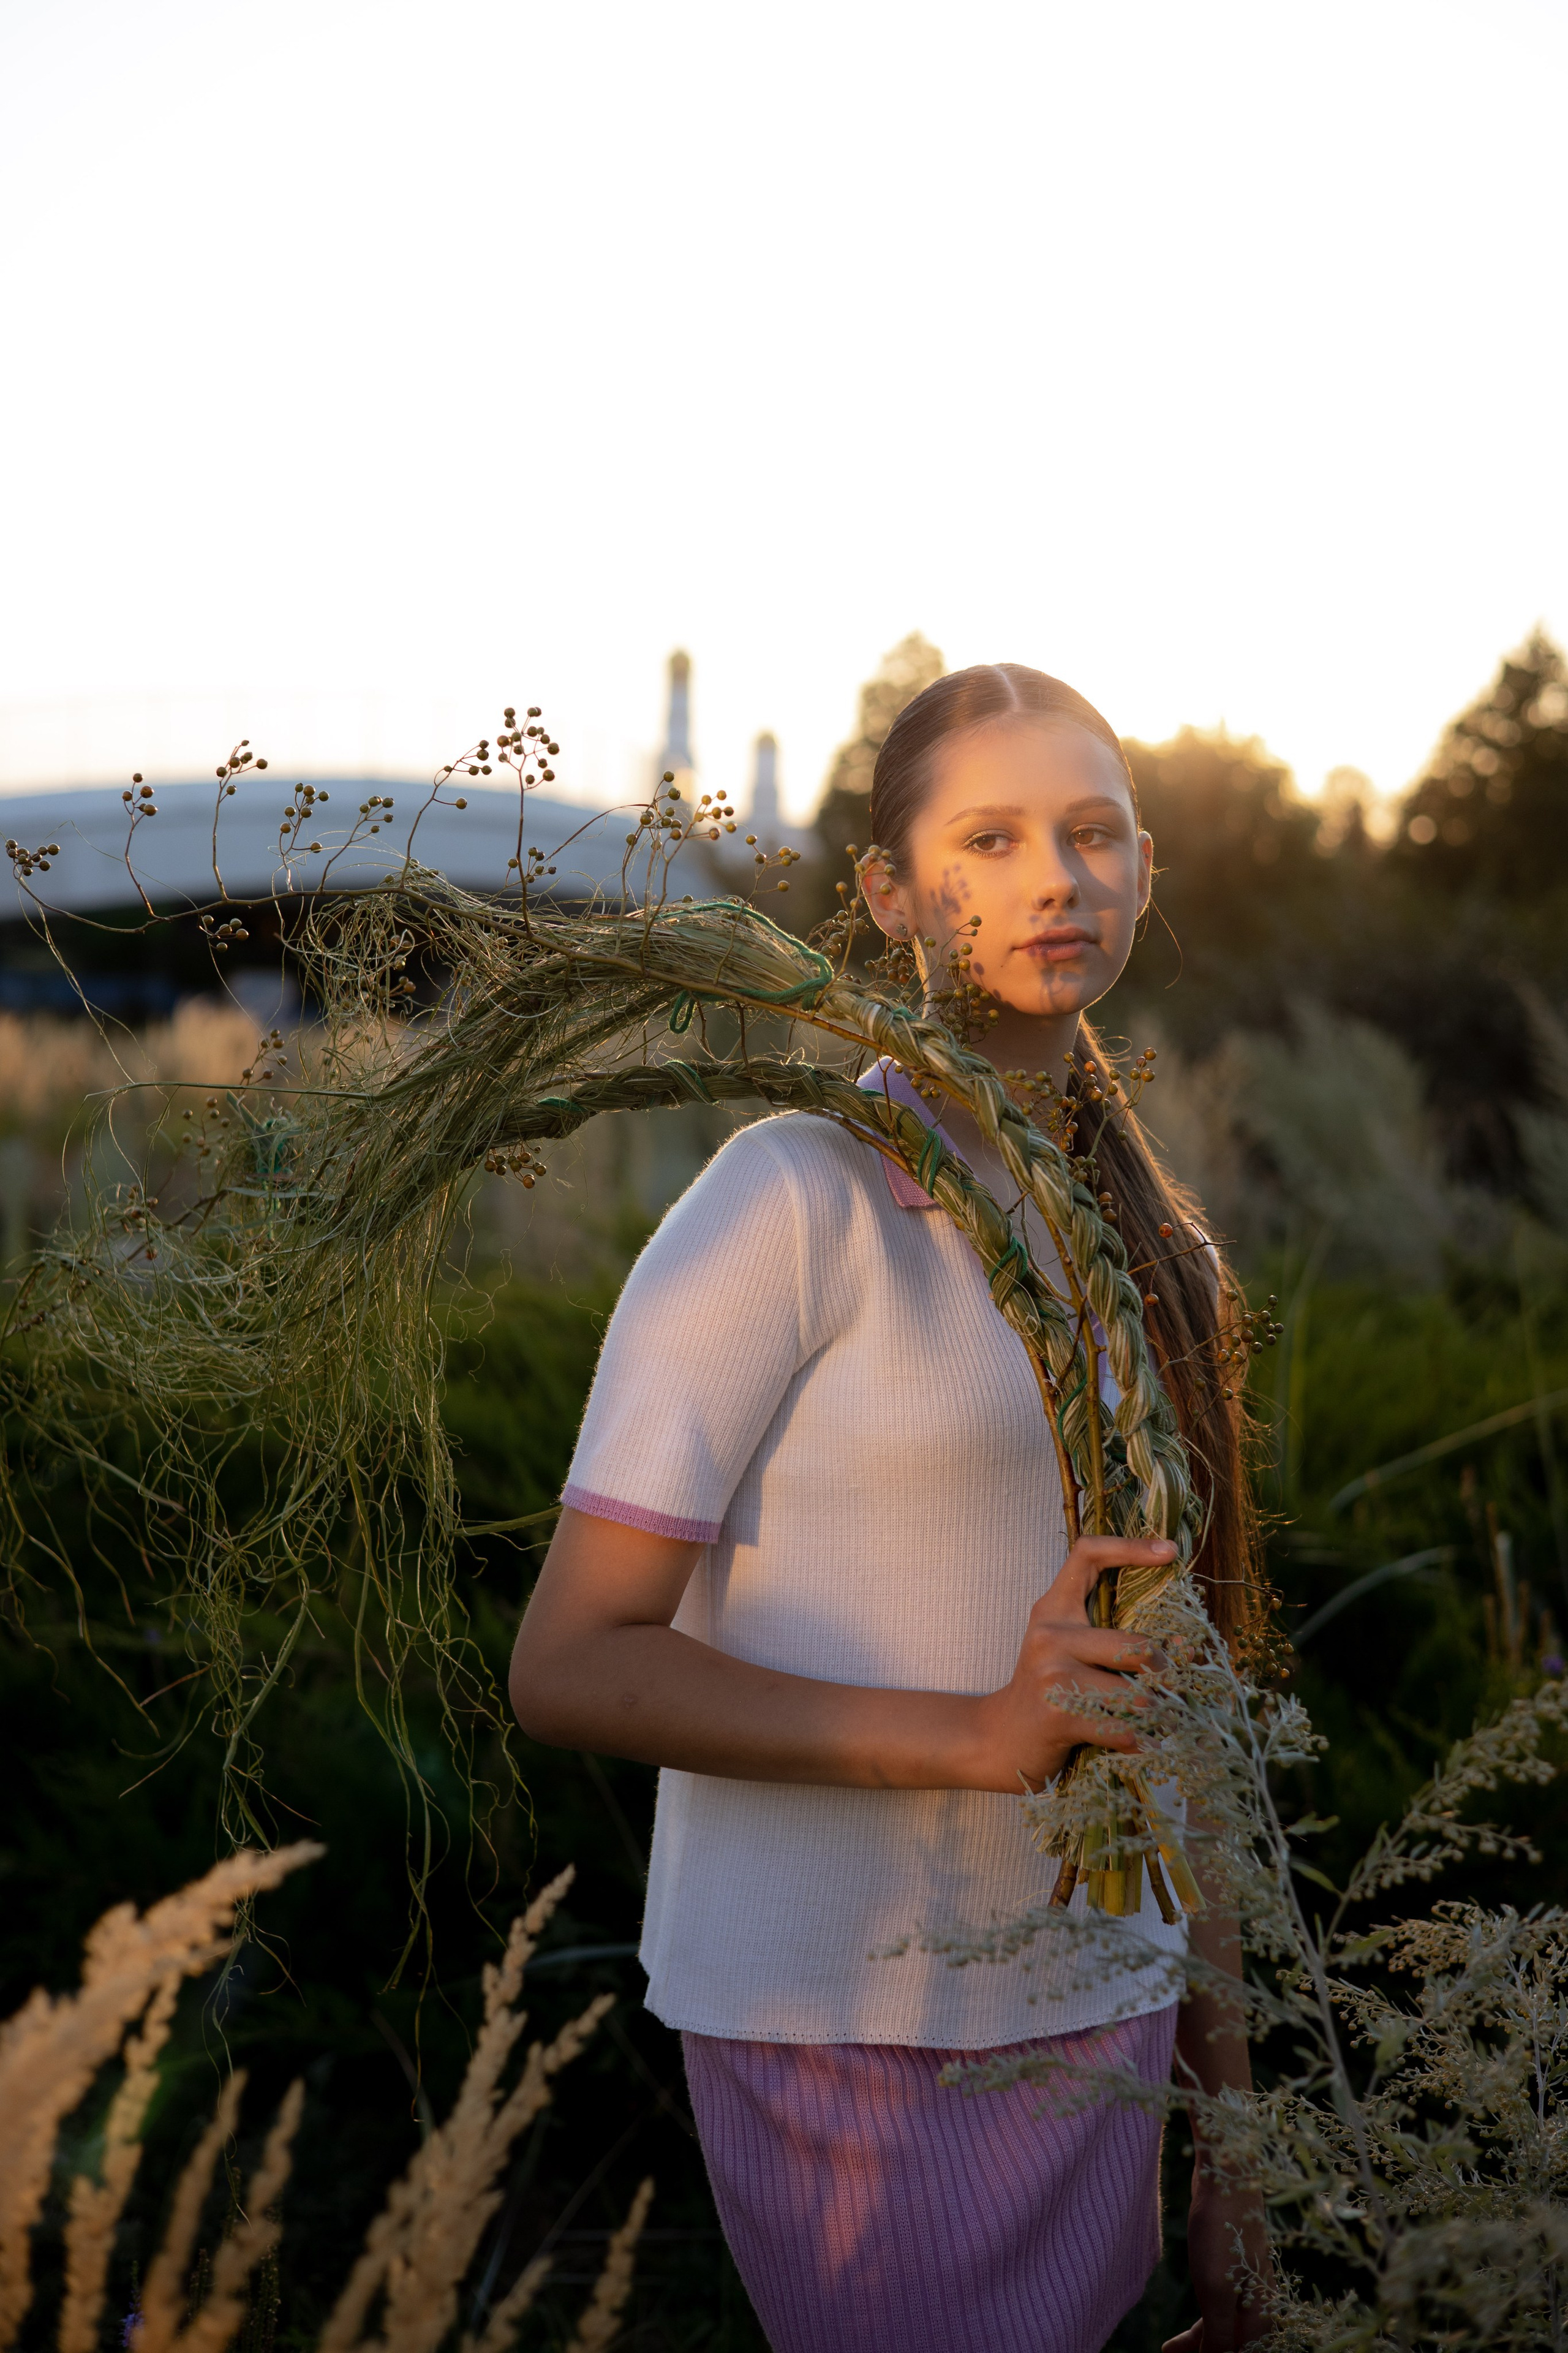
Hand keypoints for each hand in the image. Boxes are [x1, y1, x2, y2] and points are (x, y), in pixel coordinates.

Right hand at [970, 1534, 1174, 1790]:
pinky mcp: (1058, 1715)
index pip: (1088, 1555)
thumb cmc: (1049, 1690)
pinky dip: (1140, 1741)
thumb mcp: (1068, 1648)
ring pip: (1133, 1694)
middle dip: (1163, 1672)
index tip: (1168, 1552)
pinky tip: (1144, 1743)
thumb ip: (1112, 1635)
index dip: (1130, 1548)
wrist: (1001, 1738)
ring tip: (1162, 1719)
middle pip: (1133, 1645)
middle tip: (1173, 1684)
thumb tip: (1185, 1644)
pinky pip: (1120, 1729)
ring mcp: (1052, 1676)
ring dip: (1155, 1712)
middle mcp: (1050, 1636)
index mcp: (1054, 1609)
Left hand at [1164, 2175, 1273, 2351]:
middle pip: (1236, 2344)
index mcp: (1262, 2312)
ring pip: (1225, 2327)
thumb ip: (1221, 2335)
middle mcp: (1259, 2302)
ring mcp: (1246, 2282)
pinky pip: (1219, 2307)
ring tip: (1167, 2350)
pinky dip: (1202, 2323)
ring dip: (1199, 2343)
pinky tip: (1182, 2332)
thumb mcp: (1216, 2291)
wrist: (1226, 2174)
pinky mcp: (1231, 2266)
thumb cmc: (1223, 2233)